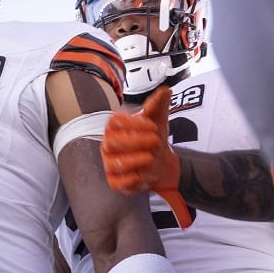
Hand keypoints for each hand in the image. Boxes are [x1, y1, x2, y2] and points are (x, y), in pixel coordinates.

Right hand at [102, 90, 191, 226]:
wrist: (161, 162)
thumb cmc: (153, 138)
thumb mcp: (158, 120)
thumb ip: (158, 105)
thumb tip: (165, 90)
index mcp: (115, 127)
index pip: (115, 122)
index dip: (134, 124)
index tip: (154, 127)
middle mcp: (108, 145)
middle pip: (113, 142)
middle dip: (137, 142)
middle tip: (156, 142)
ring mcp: (110, 163)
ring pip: (114, 163)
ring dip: (137, 160)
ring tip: (151, 158)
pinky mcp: (115, 181)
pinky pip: (118, 182)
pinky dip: (133, 179)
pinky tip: (145, 174)